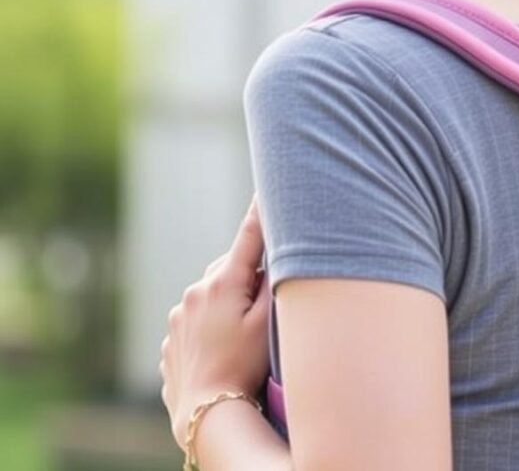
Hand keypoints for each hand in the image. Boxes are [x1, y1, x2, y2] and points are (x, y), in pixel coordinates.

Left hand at [159, 194, 271, 449]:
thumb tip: (270, 253)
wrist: (205, 410)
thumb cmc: (244, 366)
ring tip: (243, 335)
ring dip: (229, 301)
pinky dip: (212, 322)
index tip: (267, 185)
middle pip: (231, 267)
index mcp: (223, 282)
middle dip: (248, 275)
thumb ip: (271, 282)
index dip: (261, 211)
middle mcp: (196, 291)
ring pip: (213, 292)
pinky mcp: (171, 334)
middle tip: (265, 303)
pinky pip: (197, 316)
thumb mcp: (267, 323)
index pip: (248, 237)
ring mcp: (179, 313)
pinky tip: (224, 347)